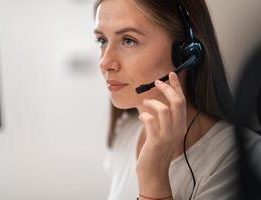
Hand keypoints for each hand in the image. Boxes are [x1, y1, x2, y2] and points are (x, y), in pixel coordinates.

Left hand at [137, 72, 186, 195]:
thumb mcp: (164, 133)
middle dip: (167, 88)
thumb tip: (151, 102)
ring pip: (165, 109)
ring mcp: (168, 135)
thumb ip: (162, 119)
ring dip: (153, 102)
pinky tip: (141, 117)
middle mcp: (177, 129)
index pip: (182, 101)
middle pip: (177, 102)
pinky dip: (144, 115)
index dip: (177, 86)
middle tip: (157, 81)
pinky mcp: (156, 141)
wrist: (154, 171)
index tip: (171, 74)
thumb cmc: (156, 150)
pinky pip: (150, 121)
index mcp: (180, 126)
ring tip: (145, 102)